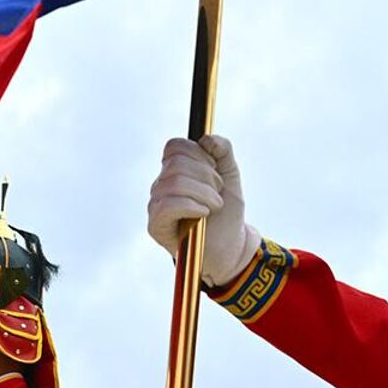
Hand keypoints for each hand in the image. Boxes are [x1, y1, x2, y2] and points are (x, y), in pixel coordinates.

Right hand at [146, 134, 259, 287]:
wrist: (231, 248)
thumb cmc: (227, 214)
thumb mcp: (230, 176)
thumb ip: (223, 150)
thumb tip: (206, 139)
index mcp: (175, 171)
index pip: (175, 147)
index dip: (199, 154)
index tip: (215, 171)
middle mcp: (161, 186)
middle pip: (176, 164)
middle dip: (207, 176)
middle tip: (218, 195)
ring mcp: (156, 205)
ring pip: (174, 183)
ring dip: (204, 193)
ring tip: (215, 207)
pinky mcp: (156, 226)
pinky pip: (167, 205)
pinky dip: (191, 206)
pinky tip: (203, 214)